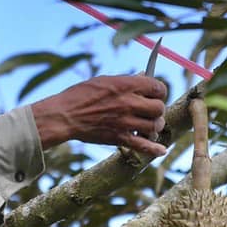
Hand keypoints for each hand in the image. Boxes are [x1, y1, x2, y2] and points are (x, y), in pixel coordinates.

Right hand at [30, 74, 169, 157]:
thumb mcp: (104, 81)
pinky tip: (162, 150)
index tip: (155, 94)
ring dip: (154, 127)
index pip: (158, 87)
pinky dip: (154, 149)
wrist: (64, 116)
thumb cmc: (80, 95)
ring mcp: (125, 122)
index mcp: (125, 85)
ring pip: (154, 126)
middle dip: (158, 110)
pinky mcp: (119, 138)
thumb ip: (126, 81)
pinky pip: (142, 145)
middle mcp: (128, 103)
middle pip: (159, 108)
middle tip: (151, 112)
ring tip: (148, 126)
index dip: (159, 91)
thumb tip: (143, 77)